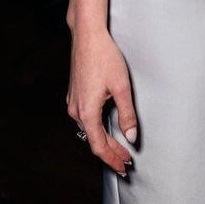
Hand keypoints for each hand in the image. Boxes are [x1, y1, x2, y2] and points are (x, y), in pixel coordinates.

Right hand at [67, 27, 137, 174]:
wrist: (87, 36)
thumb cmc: (104, 57)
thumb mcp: (122, 87)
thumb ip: (127, 114)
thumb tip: (131, 136)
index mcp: (87, 112)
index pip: (100, 146)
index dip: (112, 159)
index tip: (123, 167)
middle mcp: (76, 110)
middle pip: (94, 140)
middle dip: (111, 152)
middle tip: (126, 161)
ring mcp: (73, 102)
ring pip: (89, 129)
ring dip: (104, 140)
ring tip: (119, 147)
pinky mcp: (75, 94)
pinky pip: (85, 118)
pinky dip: (97, 127)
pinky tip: (107, 127)